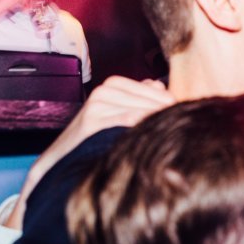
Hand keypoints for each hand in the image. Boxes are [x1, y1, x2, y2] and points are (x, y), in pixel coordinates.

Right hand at [5, 77, 175, 228]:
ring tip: (169, 136)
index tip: (184, 117)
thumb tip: (160, 84)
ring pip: (142, 110)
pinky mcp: (92, 121)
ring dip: (158, 123)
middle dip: (167, 114)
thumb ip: (139, 96)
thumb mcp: (116, 112)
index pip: (155, 90)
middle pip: (151, 99)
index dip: (170, 105)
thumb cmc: (94, 137)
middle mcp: (105, 90)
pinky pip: (128, 120)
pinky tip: (151, 139)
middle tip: (180, 129)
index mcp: (113, 84)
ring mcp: (98, 104)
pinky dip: (142, 127)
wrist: (59, 158)